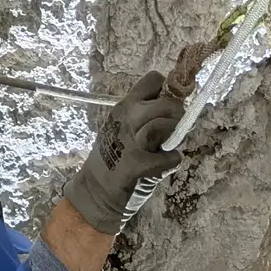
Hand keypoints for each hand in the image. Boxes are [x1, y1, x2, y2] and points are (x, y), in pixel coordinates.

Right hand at [61, 71, 185, 234]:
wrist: (95, 191)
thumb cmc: (114, 158)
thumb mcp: (123, 126)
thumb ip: (144, 113)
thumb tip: (175, 102)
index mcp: (124, 106)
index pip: (154, 79)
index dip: (167, 91)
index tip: (165, 107)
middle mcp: (127, 119)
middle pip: (168, 102)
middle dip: (176, 116)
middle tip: (169, 132)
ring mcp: (130, 141)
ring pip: (167, 125)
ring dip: (174, 137)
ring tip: (164, 147)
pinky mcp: (136, 165)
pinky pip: (170, 157)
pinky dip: (172, 161)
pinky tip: (163, 164)